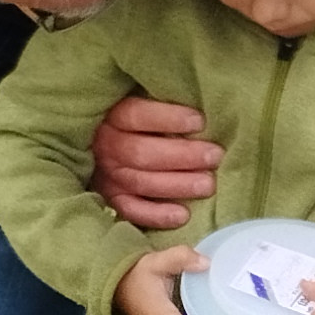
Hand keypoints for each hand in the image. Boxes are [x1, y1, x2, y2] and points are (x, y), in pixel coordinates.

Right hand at [90, 92, 219, 227]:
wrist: (99, 145)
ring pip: (140, 181)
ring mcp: (107, 175)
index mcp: (111, 116)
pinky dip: (156, 215)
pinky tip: (183, 215)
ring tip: (208, 185)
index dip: (168, 118)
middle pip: (142, 152)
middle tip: (215, 156)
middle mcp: (105, 146)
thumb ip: (160, 100)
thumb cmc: (138, 119)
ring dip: (177, 185)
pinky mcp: (111, 199)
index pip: (136, 115)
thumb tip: (200, 104)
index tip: (200, 121)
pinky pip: (132, 210)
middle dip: (182, 155)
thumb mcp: (139, 98)